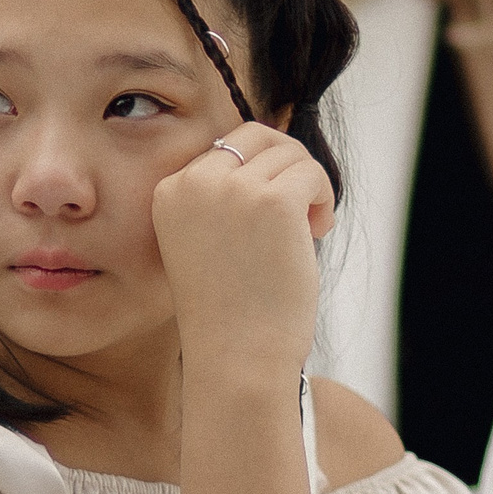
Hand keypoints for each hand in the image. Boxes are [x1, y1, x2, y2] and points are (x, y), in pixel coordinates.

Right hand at [149, 123, 334, 383]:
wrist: (236, 357)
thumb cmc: (230, 309)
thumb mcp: (209, 241)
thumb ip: (226, 197)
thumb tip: (276, 148)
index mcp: (169, 192)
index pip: (225, 148)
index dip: (259, 174)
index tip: (268, 220)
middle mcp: (193, 184)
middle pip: (258, 136)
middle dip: (287, 166)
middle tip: (300, 213)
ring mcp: (232, 190)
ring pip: (290, 153)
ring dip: (308, 186)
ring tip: (309, 230)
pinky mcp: (273, 202)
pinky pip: (312, 173)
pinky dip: (323, 199)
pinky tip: (318, 233)